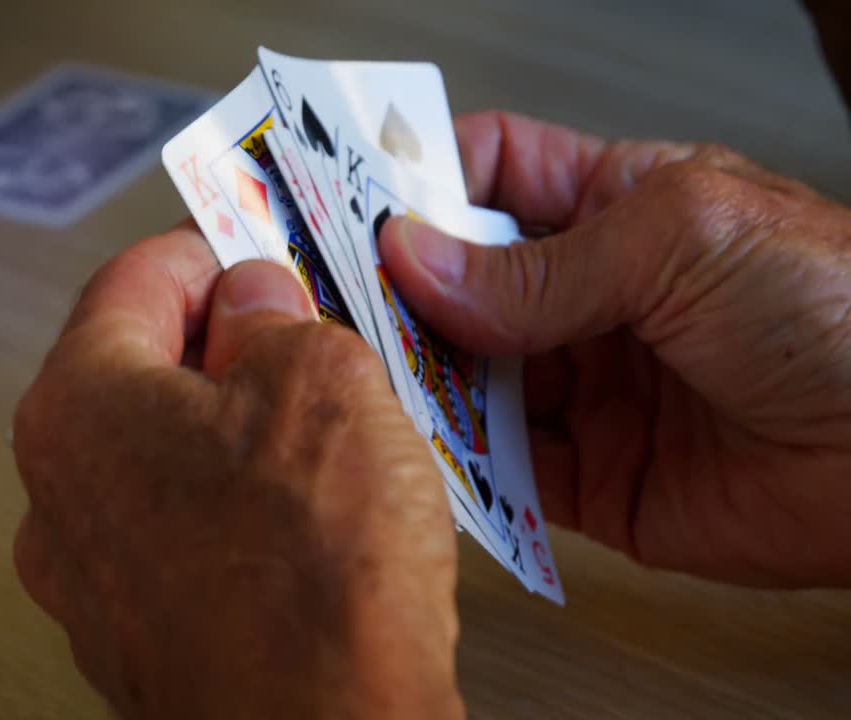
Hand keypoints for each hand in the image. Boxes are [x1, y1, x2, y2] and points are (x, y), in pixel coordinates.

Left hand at [14, 224, 463, 719]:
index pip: (133, 281)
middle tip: (307, 335)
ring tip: (326, 431)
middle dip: (229, 345)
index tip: (258, 250)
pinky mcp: (139, 635)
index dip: (210, 251)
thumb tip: (254, 302)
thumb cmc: (312, 577)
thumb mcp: (319, 377)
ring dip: (238, 430)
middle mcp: (59, 494)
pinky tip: (308, 518)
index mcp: (76, 406)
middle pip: (143, 372)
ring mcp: (93, 576)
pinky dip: (238, 510)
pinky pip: (185, 535)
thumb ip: (272, 315)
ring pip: (168, 458)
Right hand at [379, 111, 850, 587]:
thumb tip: (416, 259)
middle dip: (395, 290)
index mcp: (615, 209)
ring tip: (362, 371)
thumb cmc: (840, 312)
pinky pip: (497, 467)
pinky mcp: (589, 477)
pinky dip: (453, 461)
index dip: (420, 180)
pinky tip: (421, 443)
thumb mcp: (678, 243)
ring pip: (464, 376)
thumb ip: (538, 267)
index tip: (349, 198)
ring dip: (413, 376)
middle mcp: (589, 297)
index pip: (490, 176)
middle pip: (458, 284)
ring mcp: (584, 387)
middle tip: (330, 293)